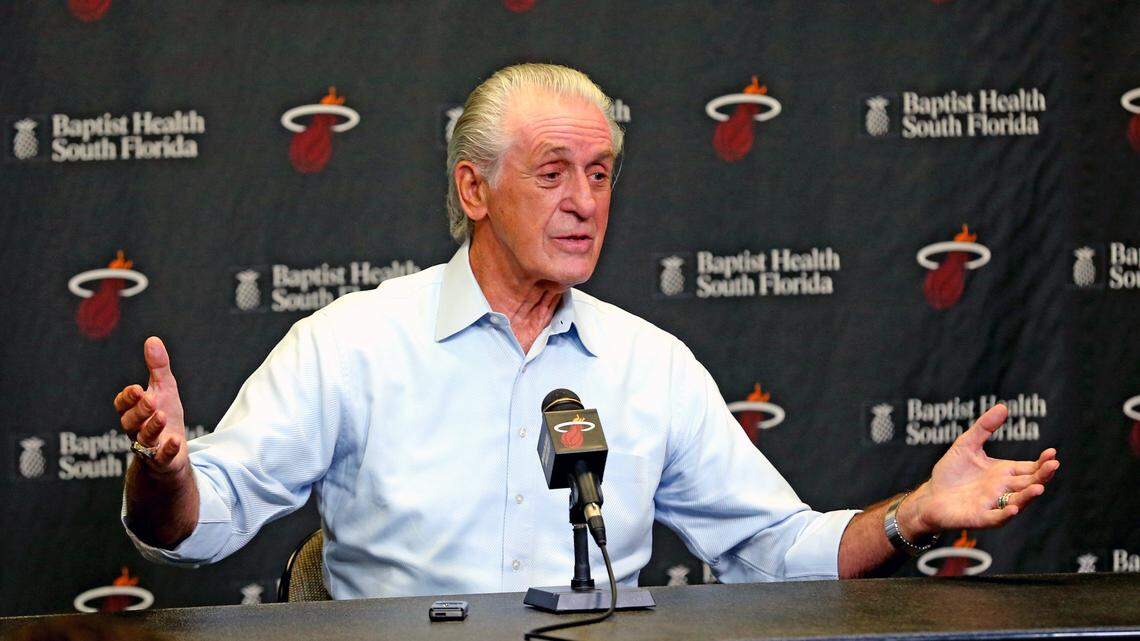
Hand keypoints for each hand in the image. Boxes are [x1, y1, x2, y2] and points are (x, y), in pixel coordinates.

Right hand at [114, 336, 188, 476]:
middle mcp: (136, 430)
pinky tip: (175, 441)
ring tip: (162, 415)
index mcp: (133, 412)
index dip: (127, 398)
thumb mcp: (164, 389)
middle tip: (150, 399)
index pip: (123, 405)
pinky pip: (161, 457)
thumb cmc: (165, 417)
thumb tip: (152, 339)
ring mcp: (148, 448)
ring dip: (152, 427)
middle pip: (131, 421)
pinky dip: (166, 449)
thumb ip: (158, 368)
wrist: (173, 453)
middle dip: (139, 410)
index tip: (137, 389)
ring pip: (144, 439)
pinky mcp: (162, 461)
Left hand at [900, 403, 1059, 537]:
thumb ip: (984, 427)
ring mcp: (994, 504)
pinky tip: (1013, 508)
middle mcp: (1003, 489)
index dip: (1042, 462)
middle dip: (1042, 476)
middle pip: (1028, 483)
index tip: (1052, 453)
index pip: (1029, 468)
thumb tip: (1003, 406)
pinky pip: (996, 517)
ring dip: (1028, 496)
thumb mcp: (966, 445)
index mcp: (1004, 472)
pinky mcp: (980, 517)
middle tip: (1053, 465)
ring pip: (1018, 502)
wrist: (930, 496)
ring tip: (1039, 487)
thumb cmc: (951, 472)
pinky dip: (1006, 513)